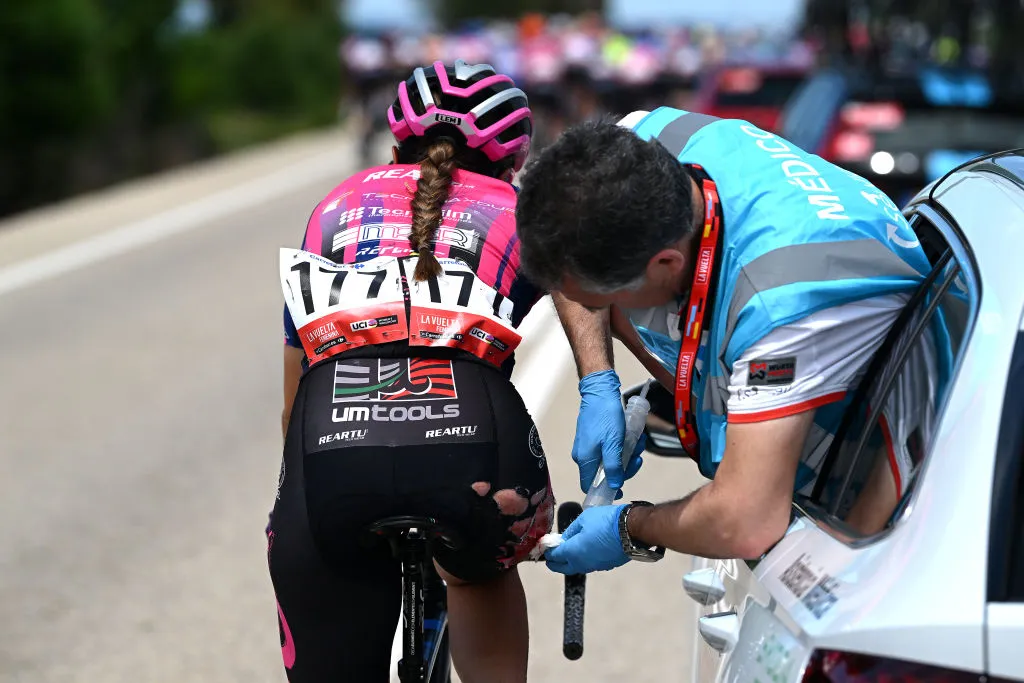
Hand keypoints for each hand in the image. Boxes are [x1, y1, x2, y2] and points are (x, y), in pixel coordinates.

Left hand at [545, 504, 628, 574]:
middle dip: (555, 562)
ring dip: (570, 561)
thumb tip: (564, 538)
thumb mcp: (584, 519)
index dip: (548, 551)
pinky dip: (584, 560)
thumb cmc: (606, 522)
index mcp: (573, 552)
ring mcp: (595, 567)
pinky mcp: (607, 566)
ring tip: (568, 551)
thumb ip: (571, 531)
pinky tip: (586, 551)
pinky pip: (590, 564)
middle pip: (564, 567)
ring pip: (577, 567)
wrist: (631, 530)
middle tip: (551, 556)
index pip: (554, 556)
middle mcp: (582, 564)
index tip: (545, 546)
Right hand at [574, 370, 644, 493]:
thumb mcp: (613, 444)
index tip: (621, 489)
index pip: (590, 486)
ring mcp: (590, 445)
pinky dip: (623, 444)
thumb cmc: (605, 416)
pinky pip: (611, 447)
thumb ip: (613, 467)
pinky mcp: (597, 436)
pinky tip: (633, 436)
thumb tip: (614, 486)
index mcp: (585, 459)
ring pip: (611, 459)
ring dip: (627, 453)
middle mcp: (585, 455)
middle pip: (605, 473)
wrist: (601, 391)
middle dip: (625, 467)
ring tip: (638, 442)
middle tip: (637, 458)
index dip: (605, 491)